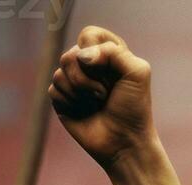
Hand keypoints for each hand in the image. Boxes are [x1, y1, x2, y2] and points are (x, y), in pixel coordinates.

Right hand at [49, 26, 156, 172]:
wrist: (124, 143)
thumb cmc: (134, 109)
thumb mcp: (137, 73)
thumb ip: (114, 52)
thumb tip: (82, 55)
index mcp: (109, 54)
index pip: (89, 34)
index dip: (95, 50)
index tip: (110, 70)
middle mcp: (89, 65)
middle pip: (71, 54)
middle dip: (88, 78)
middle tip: (105, 94)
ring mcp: (74, 81)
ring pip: (59, 71)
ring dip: (80, 91)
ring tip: (96, 103)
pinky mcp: (62, 98)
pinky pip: (53, 89)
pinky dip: (70, 101)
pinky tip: (84, 112)